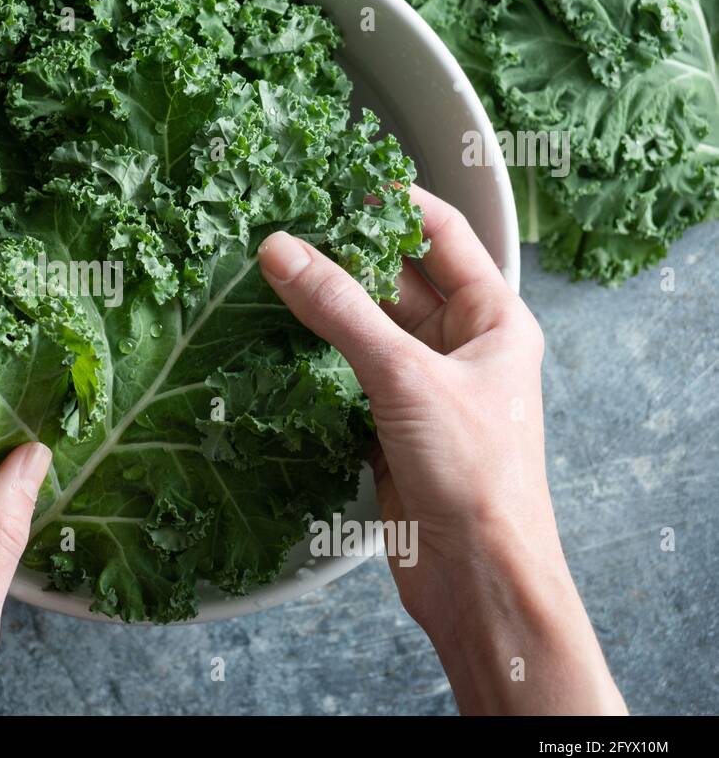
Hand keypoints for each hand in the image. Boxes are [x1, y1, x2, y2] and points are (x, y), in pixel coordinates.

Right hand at [258, 186, 624, 714]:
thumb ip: (338, 309)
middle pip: (395, 279)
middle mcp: (461, 347)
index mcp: (493, 320)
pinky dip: (313, 357)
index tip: (333, 180)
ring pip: (366, 328)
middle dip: (343, 254)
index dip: (391, 202)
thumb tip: (281, 249)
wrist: (478, 577)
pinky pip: (347, 374)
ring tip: (265, 273)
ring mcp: (423, 388)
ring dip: (323, 306)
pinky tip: (272, 340)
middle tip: (282, 227)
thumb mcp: (404, 375)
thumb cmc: (475, 474)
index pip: (441, 234)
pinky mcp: (390, 426)